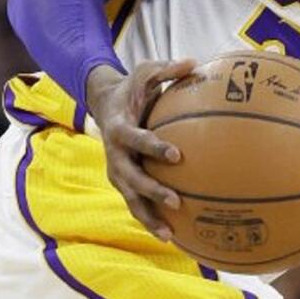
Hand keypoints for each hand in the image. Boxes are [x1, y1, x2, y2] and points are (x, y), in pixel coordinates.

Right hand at [86, 59, 195, 240]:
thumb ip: (167, 69)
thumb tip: (194, 62)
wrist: (105, 104)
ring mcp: (117, 172)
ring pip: (130, 199)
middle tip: (177, 201)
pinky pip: (136, 204)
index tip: (176, 155)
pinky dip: (150, 220)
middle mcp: (114, 155)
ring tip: (169, 235)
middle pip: (131, 178)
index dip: (154, 147)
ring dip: (148, 217)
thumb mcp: (145, 72)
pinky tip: (172, 236)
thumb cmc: (132, 88)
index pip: (136, 140)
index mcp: (119, 129)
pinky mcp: (122, 183)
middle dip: (152, 191)